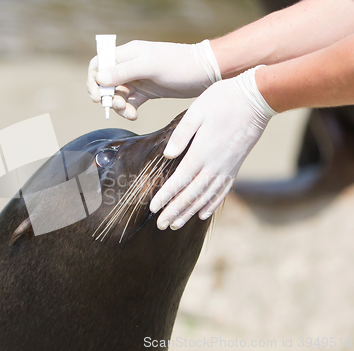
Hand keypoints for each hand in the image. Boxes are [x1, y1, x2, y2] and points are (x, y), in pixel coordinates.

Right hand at [86, 40, 220, 119]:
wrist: (204, 73)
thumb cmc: (179, 64)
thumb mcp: (150, 66)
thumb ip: (124, 72)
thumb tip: (99, 79)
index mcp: (127, 54)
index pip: (99, 63)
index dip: (94, 80)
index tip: (98, 96)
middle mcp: (130, 66)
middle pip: (106, 83)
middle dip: (108, 97)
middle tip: (116, 106)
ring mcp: (138, 79)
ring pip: (118, 95)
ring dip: (119, 106)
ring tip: (129, 113)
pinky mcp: (147, 91)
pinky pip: (130, 103)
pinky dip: (129, 111)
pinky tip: (134, 116)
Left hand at [150, 66, 276, 229]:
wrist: (256, 99)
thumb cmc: (222, 100)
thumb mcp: (196, 111)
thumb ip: (181, 135)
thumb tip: (167, 155)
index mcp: (201, 153)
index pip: (179, 181)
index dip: (165, 196)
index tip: (153, 208)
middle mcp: (214, 166)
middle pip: (191, 195)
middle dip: (174, 211)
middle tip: (161, 225)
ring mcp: (227, 168)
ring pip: (206, 197)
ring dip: (190, 212)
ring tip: (176, 224)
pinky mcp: (236, 167)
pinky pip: (222, 192)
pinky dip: (211, 205)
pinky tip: (203, 214)